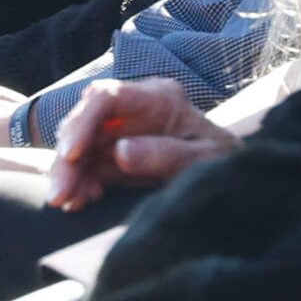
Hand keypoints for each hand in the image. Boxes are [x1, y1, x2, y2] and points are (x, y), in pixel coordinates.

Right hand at [47, 78, 237, 210]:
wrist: (241, 182)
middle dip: (67, 157)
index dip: (83, 122)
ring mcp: (123, 135)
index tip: (70, 153)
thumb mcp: (206, 159)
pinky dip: (79, 186)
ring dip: (68, 174)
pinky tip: (76, 203)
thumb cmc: (226, 163)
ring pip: (80, 147)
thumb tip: (121, 152)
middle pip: (85, 123)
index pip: (108, 97)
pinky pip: (88, 170)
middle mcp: (134, 112)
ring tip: (65, 202)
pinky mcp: (116, 161)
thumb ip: (167, 155)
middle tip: (58, 193)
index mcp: (159, 99)